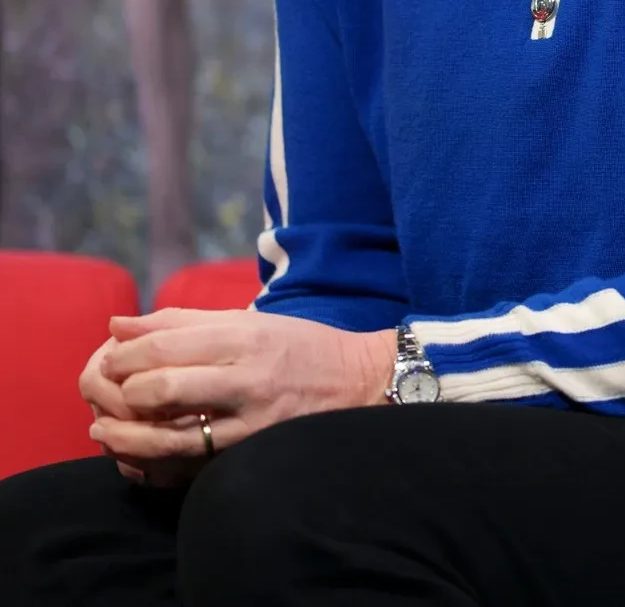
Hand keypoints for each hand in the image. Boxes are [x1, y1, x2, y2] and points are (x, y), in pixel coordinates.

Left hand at [88, 308, 394, 484]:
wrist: (360, 384)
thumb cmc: (299, 346)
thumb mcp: (250, 321)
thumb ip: (182, 322)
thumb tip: (118, 325)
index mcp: (245, 337)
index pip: (164, 345)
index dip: (123, 355)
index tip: (110, 360)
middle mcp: (247, 378)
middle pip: (162, 387)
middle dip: (122, 391)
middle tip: (107, 391)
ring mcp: (250, 421)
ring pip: (169, 436)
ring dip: (124, 436)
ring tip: (102, 430)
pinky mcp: (251, 452)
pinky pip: (187, 463)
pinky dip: (151, 461)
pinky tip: (134, 455)